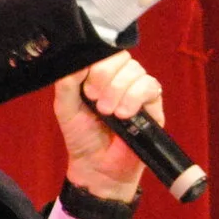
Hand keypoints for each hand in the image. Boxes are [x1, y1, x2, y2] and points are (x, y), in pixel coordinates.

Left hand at [54, 52, 162, 202]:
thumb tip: (80, 61)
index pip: (105, 52)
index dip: (97, 65)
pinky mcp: (153, 106)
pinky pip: (150, 87)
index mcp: (100, 75)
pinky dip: (134, 98)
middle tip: (95, 101)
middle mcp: (121, 79)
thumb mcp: (66, 107)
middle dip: (106, 78)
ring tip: (108, 113)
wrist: (97, 167)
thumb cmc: (82, 137)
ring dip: (118, 90)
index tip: (86, 89)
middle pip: (122, 58)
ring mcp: (138, 91)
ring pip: (136, 71)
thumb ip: (67, 82)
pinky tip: (124, 115)